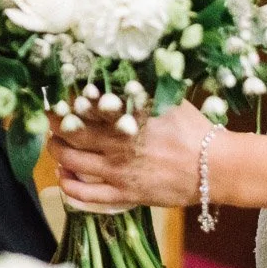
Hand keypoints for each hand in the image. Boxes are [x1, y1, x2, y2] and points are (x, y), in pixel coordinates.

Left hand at [51, 99, 215, 209]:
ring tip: (54, 144)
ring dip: (56, 152)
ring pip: (72, 163)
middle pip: (69, 134)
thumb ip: (141, 90)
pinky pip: (86, 195)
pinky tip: (64, 176)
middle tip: (50, 120)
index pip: (82, 107)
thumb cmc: (194, 130)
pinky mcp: (125, 195)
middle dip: (54, 126)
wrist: (215, 167)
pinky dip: (69, 186)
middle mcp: (116, 145)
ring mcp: (118, 172)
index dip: (63, 103)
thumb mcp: (168, 100)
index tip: (55, 98)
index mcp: (125, 118)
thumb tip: (122, 72)